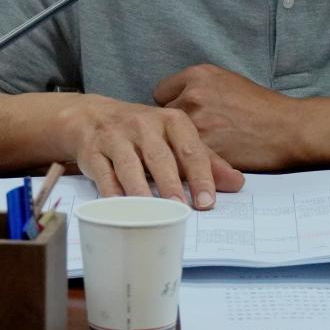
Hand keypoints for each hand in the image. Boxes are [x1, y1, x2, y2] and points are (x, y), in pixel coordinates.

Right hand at [57, 94, 243, 207]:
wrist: (93, 116)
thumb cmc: (144, 133)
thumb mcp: (176, 138)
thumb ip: (206, 160)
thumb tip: (236, 183)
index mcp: (170, 120)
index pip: (190, 149)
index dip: (200, 175)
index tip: (207, 201)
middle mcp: (143, 125)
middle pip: (160, 156)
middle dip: (170, 184)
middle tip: (181, 209)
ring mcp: (116, 137)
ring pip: (129, 165)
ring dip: (140, 190)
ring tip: (152, 213)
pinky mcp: (93, 152)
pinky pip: (103, 175)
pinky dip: (111, 194)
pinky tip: (120, 210)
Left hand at [153, 64, 298, 170]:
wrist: (288, 128)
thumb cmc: (263, 107)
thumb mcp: (229, 82)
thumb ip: (200, 88)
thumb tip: (179, 100)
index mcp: (199, 75)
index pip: (161, 92)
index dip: (171, 106)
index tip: (181, 116)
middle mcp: (193, 95)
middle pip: (162, 117)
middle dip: (173, 128)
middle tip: (192, 136)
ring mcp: (197, 123)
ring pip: (170, 140)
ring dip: (179, 147)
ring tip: (201, 150)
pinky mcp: (205, 149)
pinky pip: (184, 159)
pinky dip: (190, 164)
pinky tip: (204, 163)